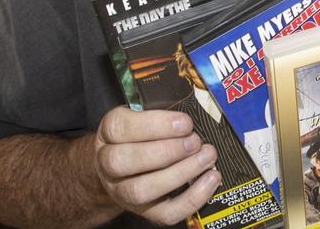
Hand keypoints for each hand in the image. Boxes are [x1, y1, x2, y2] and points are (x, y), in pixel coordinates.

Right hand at [94, 107, 220, 225]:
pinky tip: (211, 179)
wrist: (123, 170)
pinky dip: (192, 199)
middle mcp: (108, 165)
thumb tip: (194, 106)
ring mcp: (123, 191)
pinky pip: (165, 213)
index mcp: (109, 134)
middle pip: (125, 161)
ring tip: (206, 157)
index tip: (184, 122)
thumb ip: (160, 111)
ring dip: (180, 173)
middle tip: (195, 141)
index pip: (120, 128)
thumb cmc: (140, 136)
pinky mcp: (144, 212)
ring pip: (142, 190)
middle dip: (167, 151)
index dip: (155, 125)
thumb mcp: (141, 116)